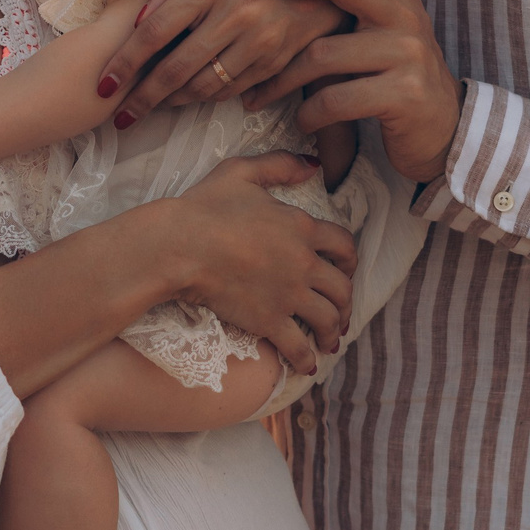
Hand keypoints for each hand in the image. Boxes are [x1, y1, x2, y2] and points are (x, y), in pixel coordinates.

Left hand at [97, 0, 348, 122]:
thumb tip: (139, 20)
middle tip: (121, 116)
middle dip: (143, 98)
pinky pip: (235, 92)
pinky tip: (192, 98)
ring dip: (174, 101)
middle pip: (176, 68)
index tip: (103, 86)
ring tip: (155, 106)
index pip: (155, 30)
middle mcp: (236, 11)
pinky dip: (210, 98)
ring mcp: (262, 40)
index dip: (125, 62)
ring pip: (205, 87)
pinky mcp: (280, 61)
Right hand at [167, 152, 357, 371]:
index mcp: (302, 227)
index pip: (344, 244)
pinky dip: (307, 358)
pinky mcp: (269, 321)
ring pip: (328, 318)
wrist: (180, 245)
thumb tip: (312, 165)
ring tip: (330, 341)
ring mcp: (289, 294)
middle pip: (342, 287)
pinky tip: (308, 364)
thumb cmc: (205, 206)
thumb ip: (279, 165)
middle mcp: (304, 263)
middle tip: (341, 312)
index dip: (349, 259)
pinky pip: (299, 346)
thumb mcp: (242, 172)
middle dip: (346, 302)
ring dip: (333, 331)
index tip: (345, 269)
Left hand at [240, 0, 460, 183]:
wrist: (443, 127)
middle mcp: (405, 10)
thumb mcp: (374, 22)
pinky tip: (300, 119)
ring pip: (326, 52)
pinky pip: (337, 98)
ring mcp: (409, 52)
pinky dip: (309, 111)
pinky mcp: (405, 94)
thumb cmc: (389, 70)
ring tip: (256, 93)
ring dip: (281, 75)